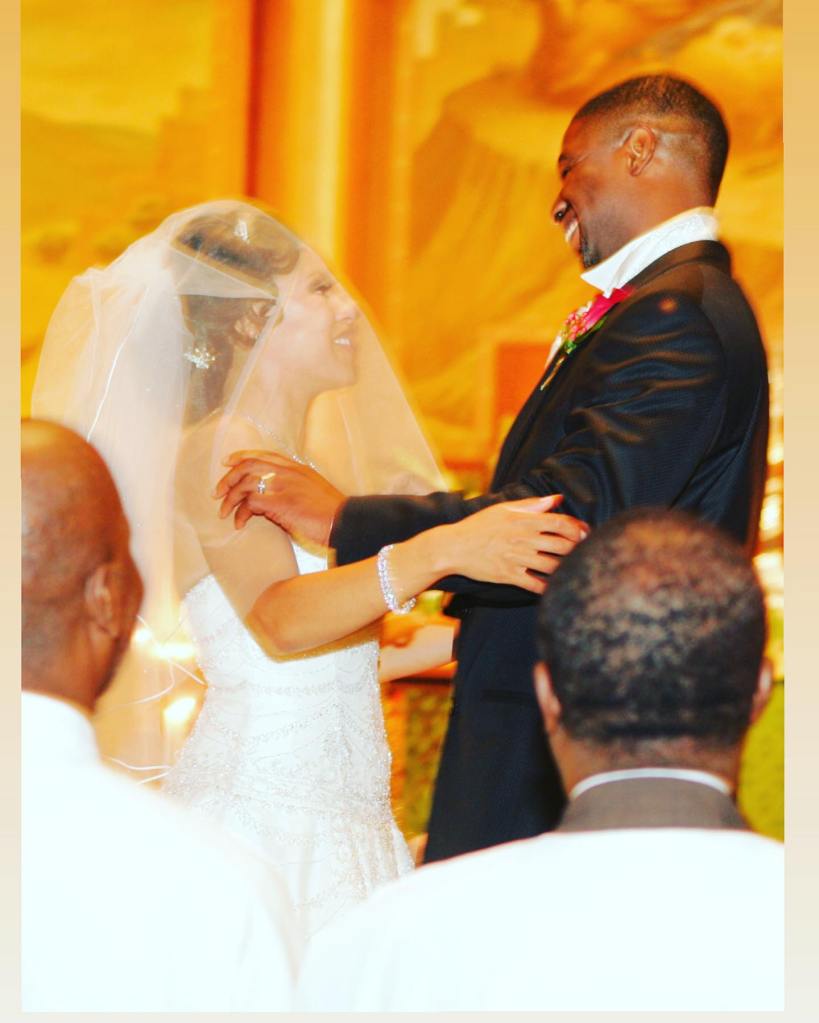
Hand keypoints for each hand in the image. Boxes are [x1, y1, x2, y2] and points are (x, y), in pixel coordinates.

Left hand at [214, 450, 344, 545]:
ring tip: (224, 513)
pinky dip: (241, 513)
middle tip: (218, 493)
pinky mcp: (280, 502)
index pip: (262, 455)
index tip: (227, 463)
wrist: (346, 522)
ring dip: (230, 499)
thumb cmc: (332, 514)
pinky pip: (250, 502)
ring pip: (245, 483)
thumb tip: (271, 501)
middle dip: (228, 478)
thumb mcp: (313, 492)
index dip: (240, 457)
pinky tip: (240, 523)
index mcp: (297, 468)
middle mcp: (288, 472)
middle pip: (248, 465)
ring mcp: (284, 486)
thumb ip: (293, 489)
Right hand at [444, 495, 587, 594]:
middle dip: (577, 548)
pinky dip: (548, 587)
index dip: (577, 528)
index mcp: (524, 521)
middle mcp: (523, 539)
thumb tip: (557, 499)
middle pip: (562, 545)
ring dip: (566, 567)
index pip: (560, 523)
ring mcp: (517, 559)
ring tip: (572, 567)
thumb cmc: (479, 526)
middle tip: (583, 550)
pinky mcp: (509, 576)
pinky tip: (555, 585)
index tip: (585, 532)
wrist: (454, 547)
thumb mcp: (503, 509)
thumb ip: (532, 504)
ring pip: (553, 566)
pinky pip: (535, 585)